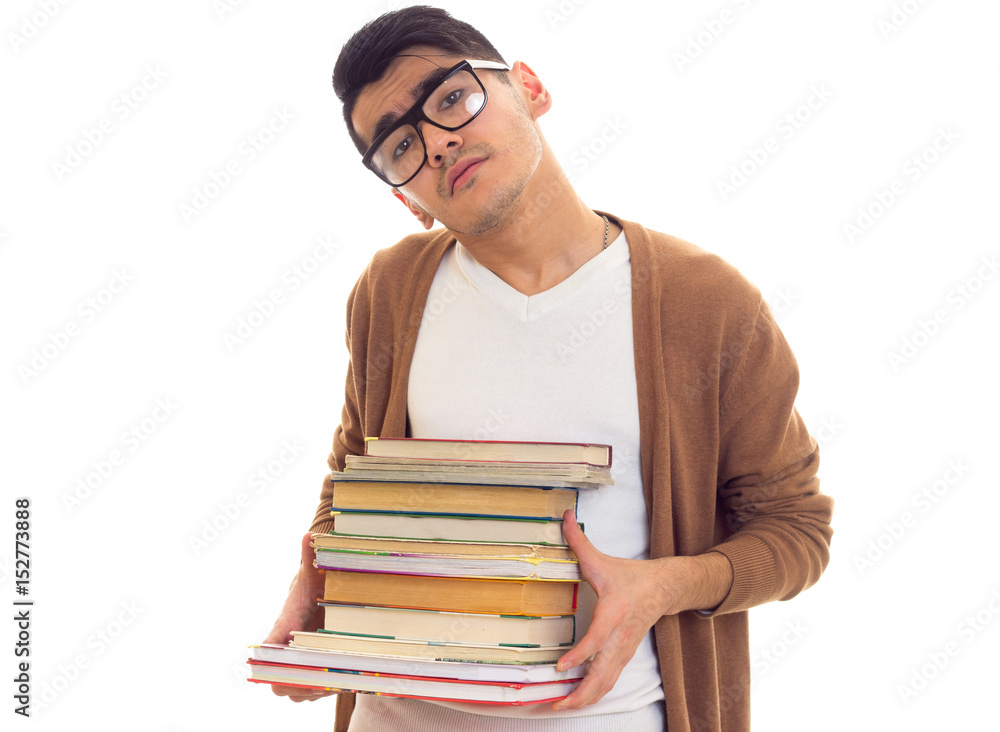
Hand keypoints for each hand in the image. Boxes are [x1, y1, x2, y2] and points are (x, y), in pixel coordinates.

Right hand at [261, 532, 341, 702]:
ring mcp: (296, 661)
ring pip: (293, 690)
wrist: (316, 591)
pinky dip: (319, 691)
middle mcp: (285, 648)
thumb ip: (309, 556)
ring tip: (333, 684)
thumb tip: (309, 535)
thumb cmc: (313, 582)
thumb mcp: (314, 571)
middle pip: (276, 681)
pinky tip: (339, 683)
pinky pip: (307, 691)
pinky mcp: (308, 668)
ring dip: (310, 691)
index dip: (272, 665)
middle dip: (296, 685)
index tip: (287, 670)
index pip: (267, 651)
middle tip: (321, 683)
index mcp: (283, 626)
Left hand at [552, 511, 731, 710]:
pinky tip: (576, 701)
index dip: (580, 654)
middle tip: (556, 703)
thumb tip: (563, 516)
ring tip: (560, 707)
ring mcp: (624, 650)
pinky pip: (609, 681)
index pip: (597, 638)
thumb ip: (579, 541)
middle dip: (580, 693)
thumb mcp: (602, 558)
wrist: (665, 588)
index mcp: (614, 612)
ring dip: (584, 699)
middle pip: (602, 674)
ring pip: (606, 683)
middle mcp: (620, 637)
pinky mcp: (624, 657)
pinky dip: (593, 694)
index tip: (561, 666)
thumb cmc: (631, 576)